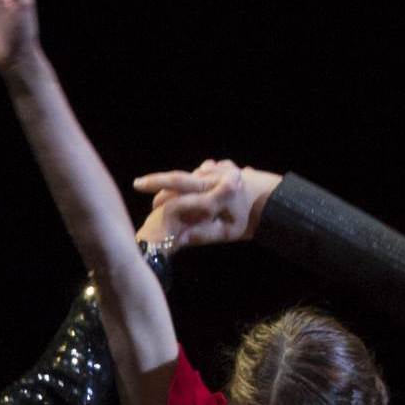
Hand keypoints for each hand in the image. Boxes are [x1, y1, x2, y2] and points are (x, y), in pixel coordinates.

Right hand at [131, 159, 280, 248]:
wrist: (266, 200)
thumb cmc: (246, 222)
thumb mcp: (226, 233)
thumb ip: (203, 234)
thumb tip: (179, 238)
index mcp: (216, 192)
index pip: (185, 192)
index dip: (163, 194)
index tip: (146, 202)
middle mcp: (214, 176)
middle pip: (180, 177)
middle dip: (157, 181)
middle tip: (138, 184)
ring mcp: (215, 168)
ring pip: (188, 177)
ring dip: (173, 186)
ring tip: (160, 199)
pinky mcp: (215, 166)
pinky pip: (197, 174)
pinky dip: (189, 183)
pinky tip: (186, 194)